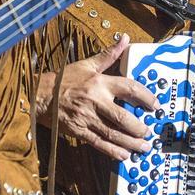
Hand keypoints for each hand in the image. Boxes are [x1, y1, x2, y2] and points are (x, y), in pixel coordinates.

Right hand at [36, 35, 159, 160]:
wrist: (39, 95)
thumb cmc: (64, 79)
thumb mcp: (87, 65)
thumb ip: (109, 55)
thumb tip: (124, 39)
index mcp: (100, 83)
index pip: (130, 88)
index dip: (146, 98)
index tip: (155, 105)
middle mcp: (96, 101)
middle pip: (123, 117)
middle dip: (139, 127)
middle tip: (148, 132)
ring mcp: (87, 118)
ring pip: (113, 133)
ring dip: (131, 143)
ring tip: (143, 147)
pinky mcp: (79, 131)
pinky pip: (99, 143)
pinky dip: (113, 151)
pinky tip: (124, 155)